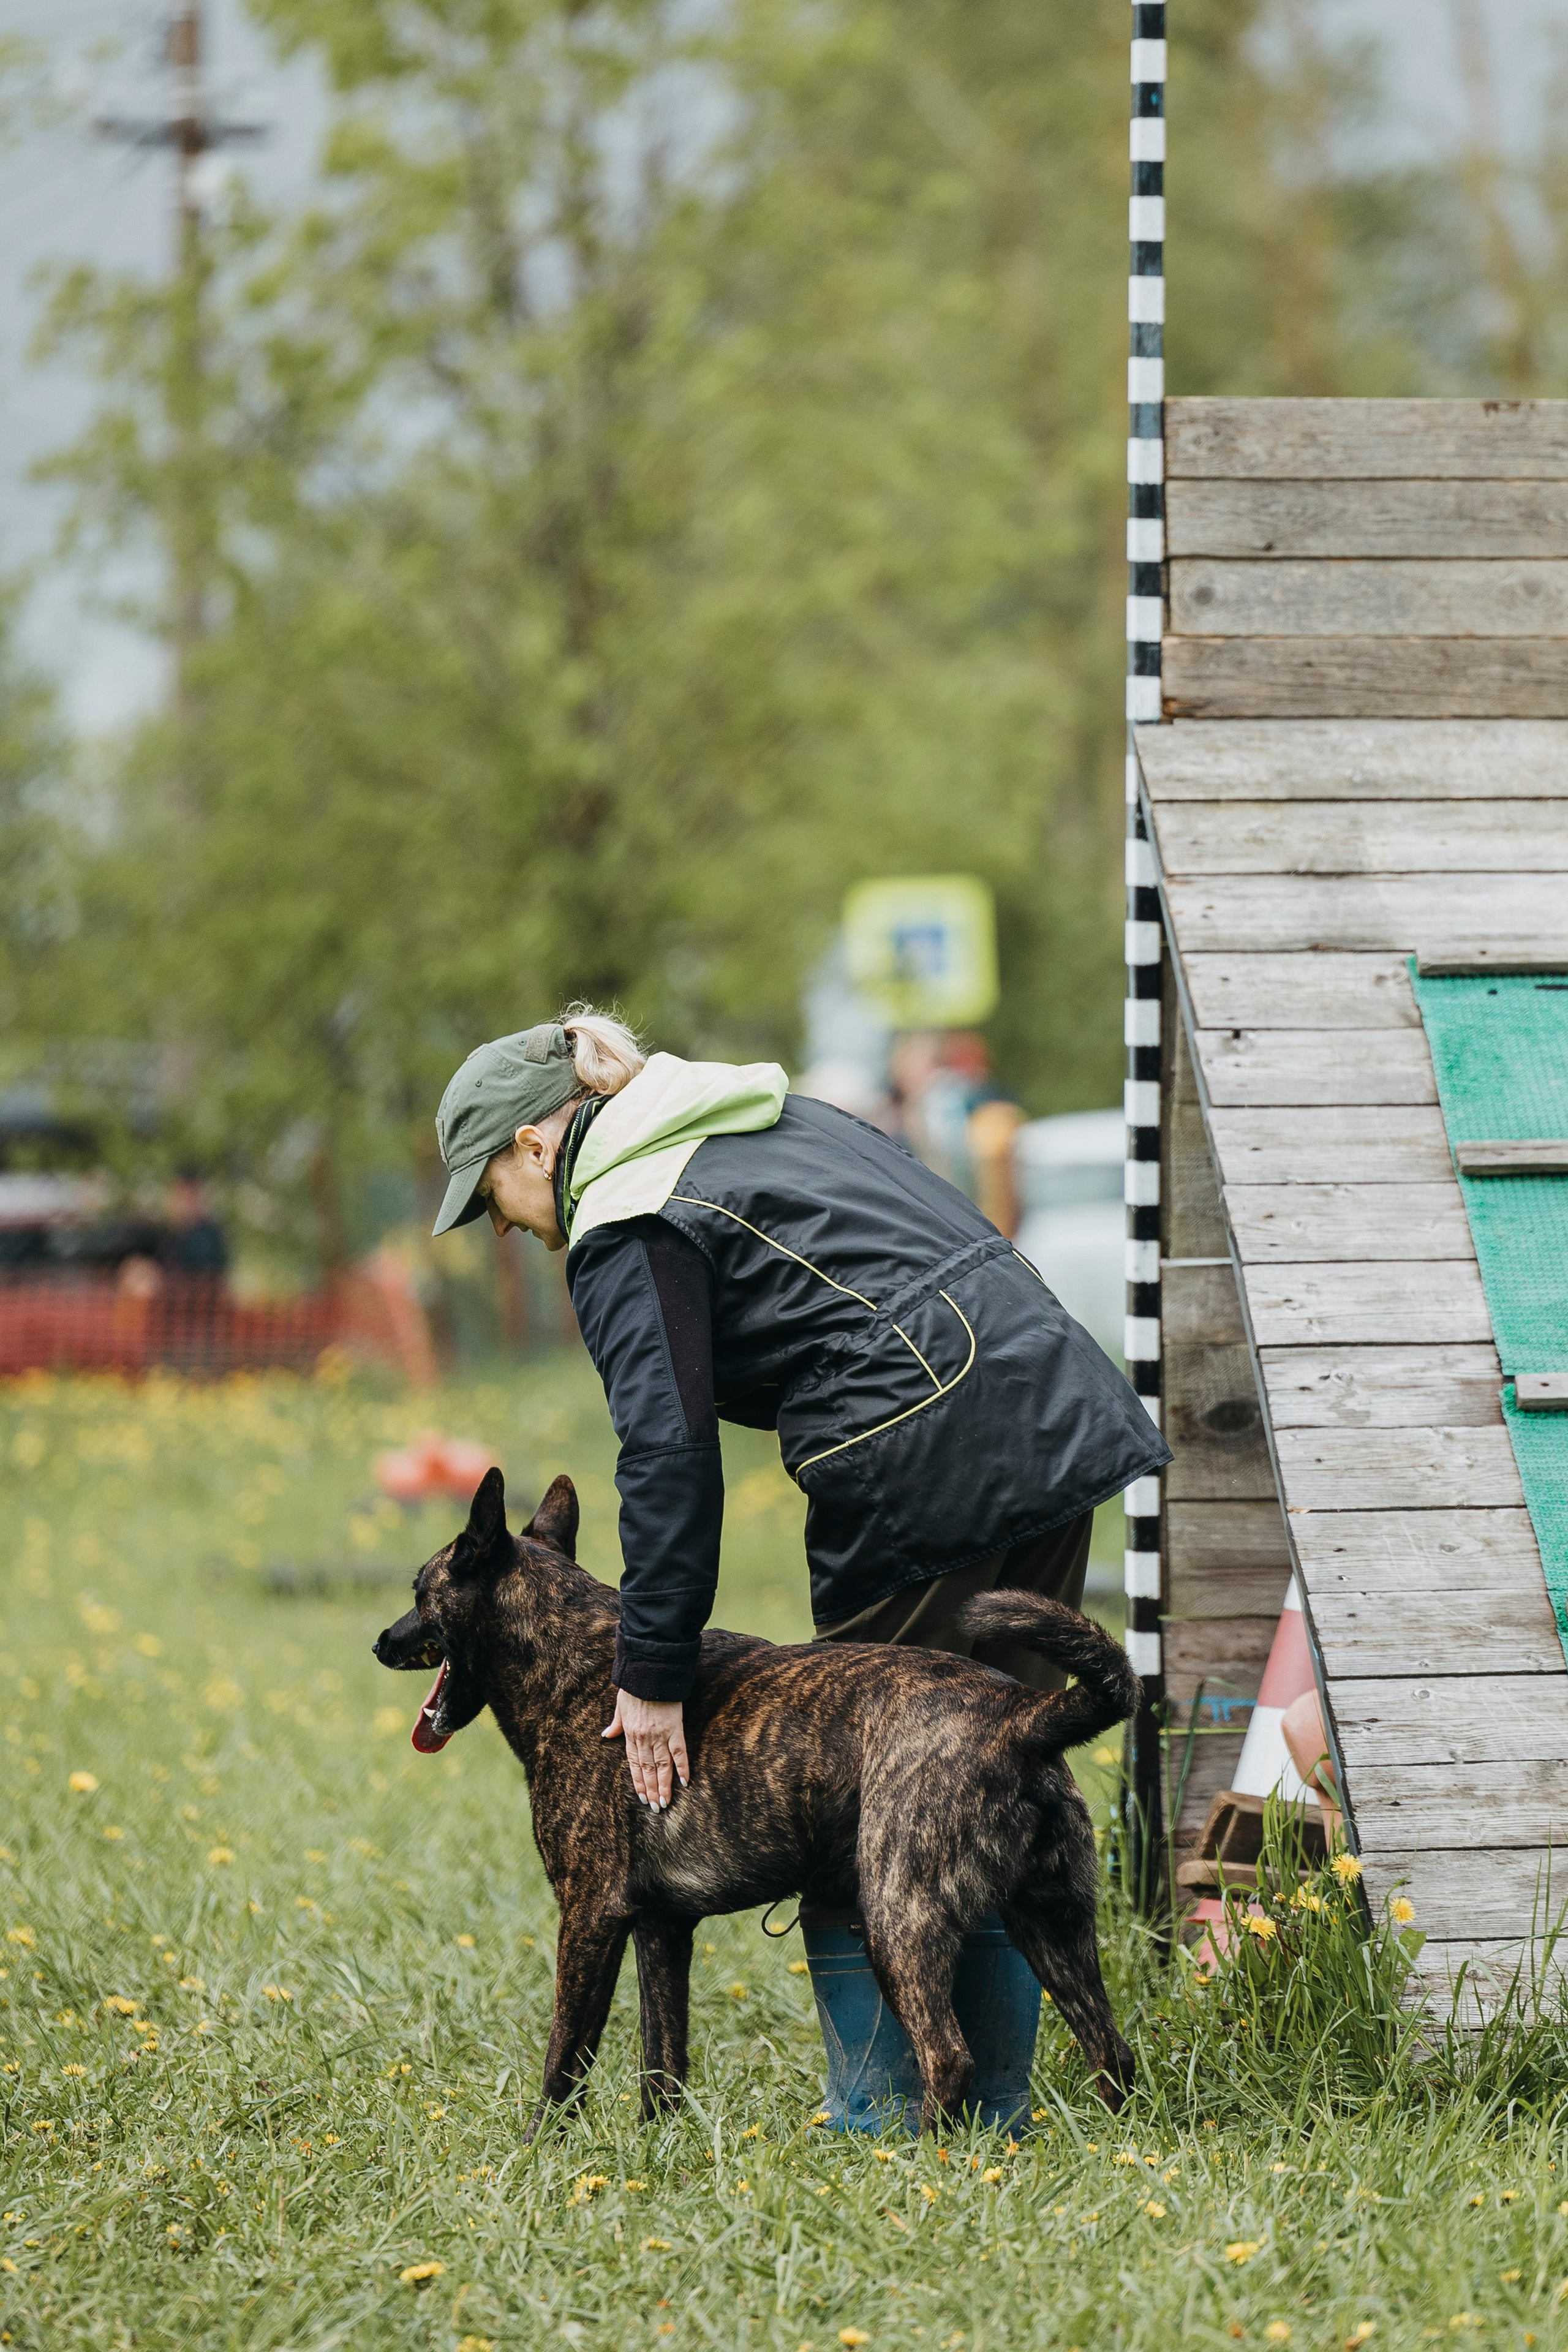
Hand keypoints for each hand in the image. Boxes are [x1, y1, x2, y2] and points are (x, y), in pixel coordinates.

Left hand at [602, 1690, 688, 1808]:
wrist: (649, 1672)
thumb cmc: (634, 1686)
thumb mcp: (620, 1704)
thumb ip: (616, 1723)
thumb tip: (606, 1735)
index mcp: (630, 1734)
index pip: (634, 1764)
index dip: (639, 1782)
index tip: (642, 1797)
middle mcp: (644, 1739)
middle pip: (648, 1770)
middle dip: (651, 1790)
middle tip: (655, 1808)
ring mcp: (660, 1735)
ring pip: (662, 1766)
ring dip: (663, 1786)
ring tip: (665, 1803)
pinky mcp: (675, 1728)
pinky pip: (680, 1753)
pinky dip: (683, 1768)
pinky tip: (685, 1782)